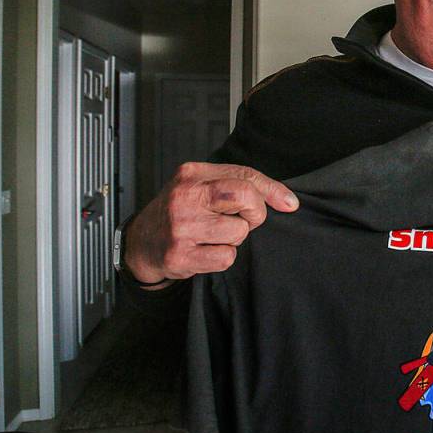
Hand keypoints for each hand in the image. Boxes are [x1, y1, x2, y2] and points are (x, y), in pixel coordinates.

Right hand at [124, 162, 298, 284]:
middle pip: (245, 196)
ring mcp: (180, 227)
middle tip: (243, 219)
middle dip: (255, 212)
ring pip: (238, 232)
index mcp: (193, 174)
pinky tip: (206, 251)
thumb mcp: (206, 186)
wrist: (142, 242)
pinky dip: (222, 257)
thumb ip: (245, 185)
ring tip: (215, 235)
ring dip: (235, 238)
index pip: (245, 176)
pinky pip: (226, 258)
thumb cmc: (182, 211)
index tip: (288, 204)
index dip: (272, 191)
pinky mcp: (179, 256)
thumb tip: (289, 203)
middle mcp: (184, 197)